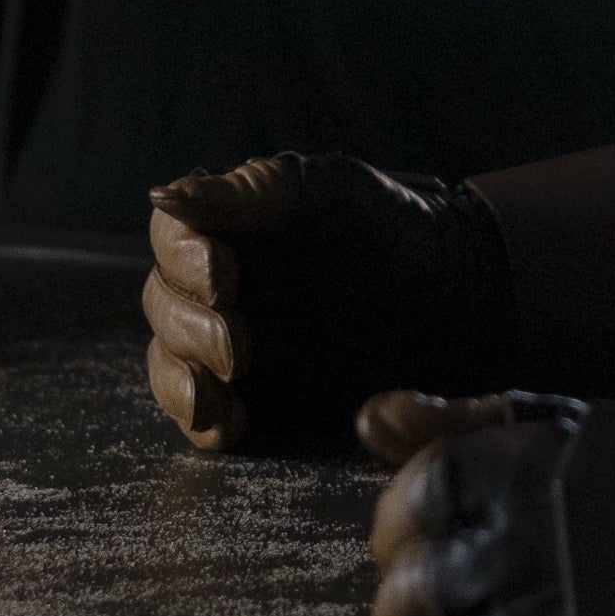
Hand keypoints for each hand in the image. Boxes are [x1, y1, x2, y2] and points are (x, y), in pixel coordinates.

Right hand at [139, 153, 514, 453]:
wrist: (452, 294)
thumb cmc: (388, 225)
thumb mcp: (325, 192)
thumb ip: (248, 193)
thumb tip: (162, 195)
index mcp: (226, 226)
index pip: (170, 239)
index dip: (184, 258)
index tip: (223, 275)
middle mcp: (215, 284)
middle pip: (163, 303)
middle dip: (191, 326)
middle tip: (239, 344)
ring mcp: (228, 341)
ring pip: (170, 359)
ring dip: (182, 377)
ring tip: (220, 388)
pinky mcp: (250, 396)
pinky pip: (202, 412)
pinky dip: (202, 419)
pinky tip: (226, 424)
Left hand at [365, 398, 614, 615]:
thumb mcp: (600, 433)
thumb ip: (477, 421)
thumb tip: (369, 417)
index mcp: (529, 470)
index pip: (411, 499)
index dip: (412, 524)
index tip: (441, 539)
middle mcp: (525, 552)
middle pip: (405, 597)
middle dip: (425, 605)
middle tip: (480, 605)